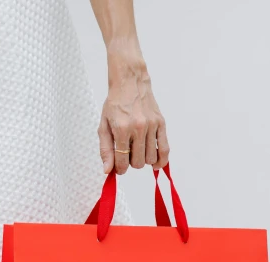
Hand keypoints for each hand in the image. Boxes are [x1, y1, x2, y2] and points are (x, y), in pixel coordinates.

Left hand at [98, 56, 168, 174]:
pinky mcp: (161, 123)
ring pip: (150, 158)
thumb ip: (105, 149)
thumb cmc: (115, 105)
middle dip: (130, 164)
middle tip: (126, 155)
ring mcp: (152, 125)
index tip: (118, 169)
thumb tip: (108, 171)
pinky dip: (161, 160)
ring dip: (143, 160)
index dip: (119, 169)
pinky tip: (156, 164)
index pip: (122, 160)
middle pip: (137, 162)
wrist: (130, 83)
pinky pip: (165, 148)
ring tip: (137, 152)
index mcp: (122, 129)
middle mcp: (138, 128)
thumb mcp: (104, 126)